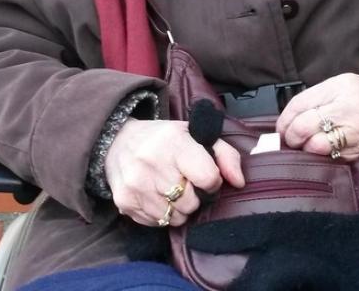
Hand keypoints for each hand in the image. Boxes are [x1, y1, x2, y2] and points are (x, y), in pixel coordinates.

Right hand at [104, 119, 243, 225]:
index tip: (203, 173)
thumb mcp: (195, 135)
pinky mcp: (125, 203)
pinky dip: (161, 213)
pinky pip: (157, 223)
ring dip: (178, 207)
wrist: (118, 141)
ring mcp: (137, 185)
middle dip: (194, 195)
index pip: (208, 177)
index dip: (212, 180)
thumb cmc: (164, 139)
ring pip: (176, 217)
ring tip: (169, 187)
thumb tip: (239, 182)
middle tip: (184, 181)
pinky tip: (155, 195)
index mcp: (174, 142)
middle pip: (192, 203)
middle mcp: (152, 163)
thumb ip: (225, 155)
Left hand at [275, 74, 358, 158]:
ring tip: (304, 146)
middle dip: (291, 136)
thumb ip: (316, 97)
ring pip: (316, 148)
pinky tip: (322, 154)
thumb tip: (290, 118)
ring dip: (304, 150)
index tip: (281, 127)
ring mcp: (355, 134)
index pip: (300, 105)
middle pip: (303, 128)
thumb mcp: (342, 84)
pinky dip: (323, 159)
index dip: (284, 120)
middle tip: (290, 139)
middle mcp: (347, 110)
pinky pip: (333, 159)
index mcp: (339, 88)